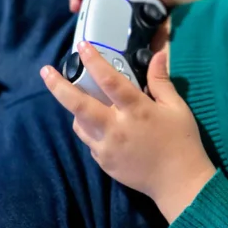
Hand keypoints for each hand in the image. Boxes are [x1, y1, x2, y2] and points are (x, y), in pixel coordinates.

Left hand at [40, 42, 216, 221]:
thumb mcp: (177, 108)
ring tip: (78, 98)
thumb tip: (158, 55)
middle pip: (79, 105)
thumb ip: (161, 81)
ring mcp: (106, 147)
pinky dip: (89, 128)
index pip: (110, 81)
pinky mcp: (103, 161)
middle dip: (59, 87)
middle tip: (45, 71)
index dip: (94, 61)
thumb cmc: (182, 141)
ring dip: (75, 109)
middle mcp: (116, 128)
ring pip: (79, 123)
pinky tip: (99, 124)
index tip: (83, 46)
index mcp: (137, 111)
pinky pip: (89, 140)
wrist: (178, 182)